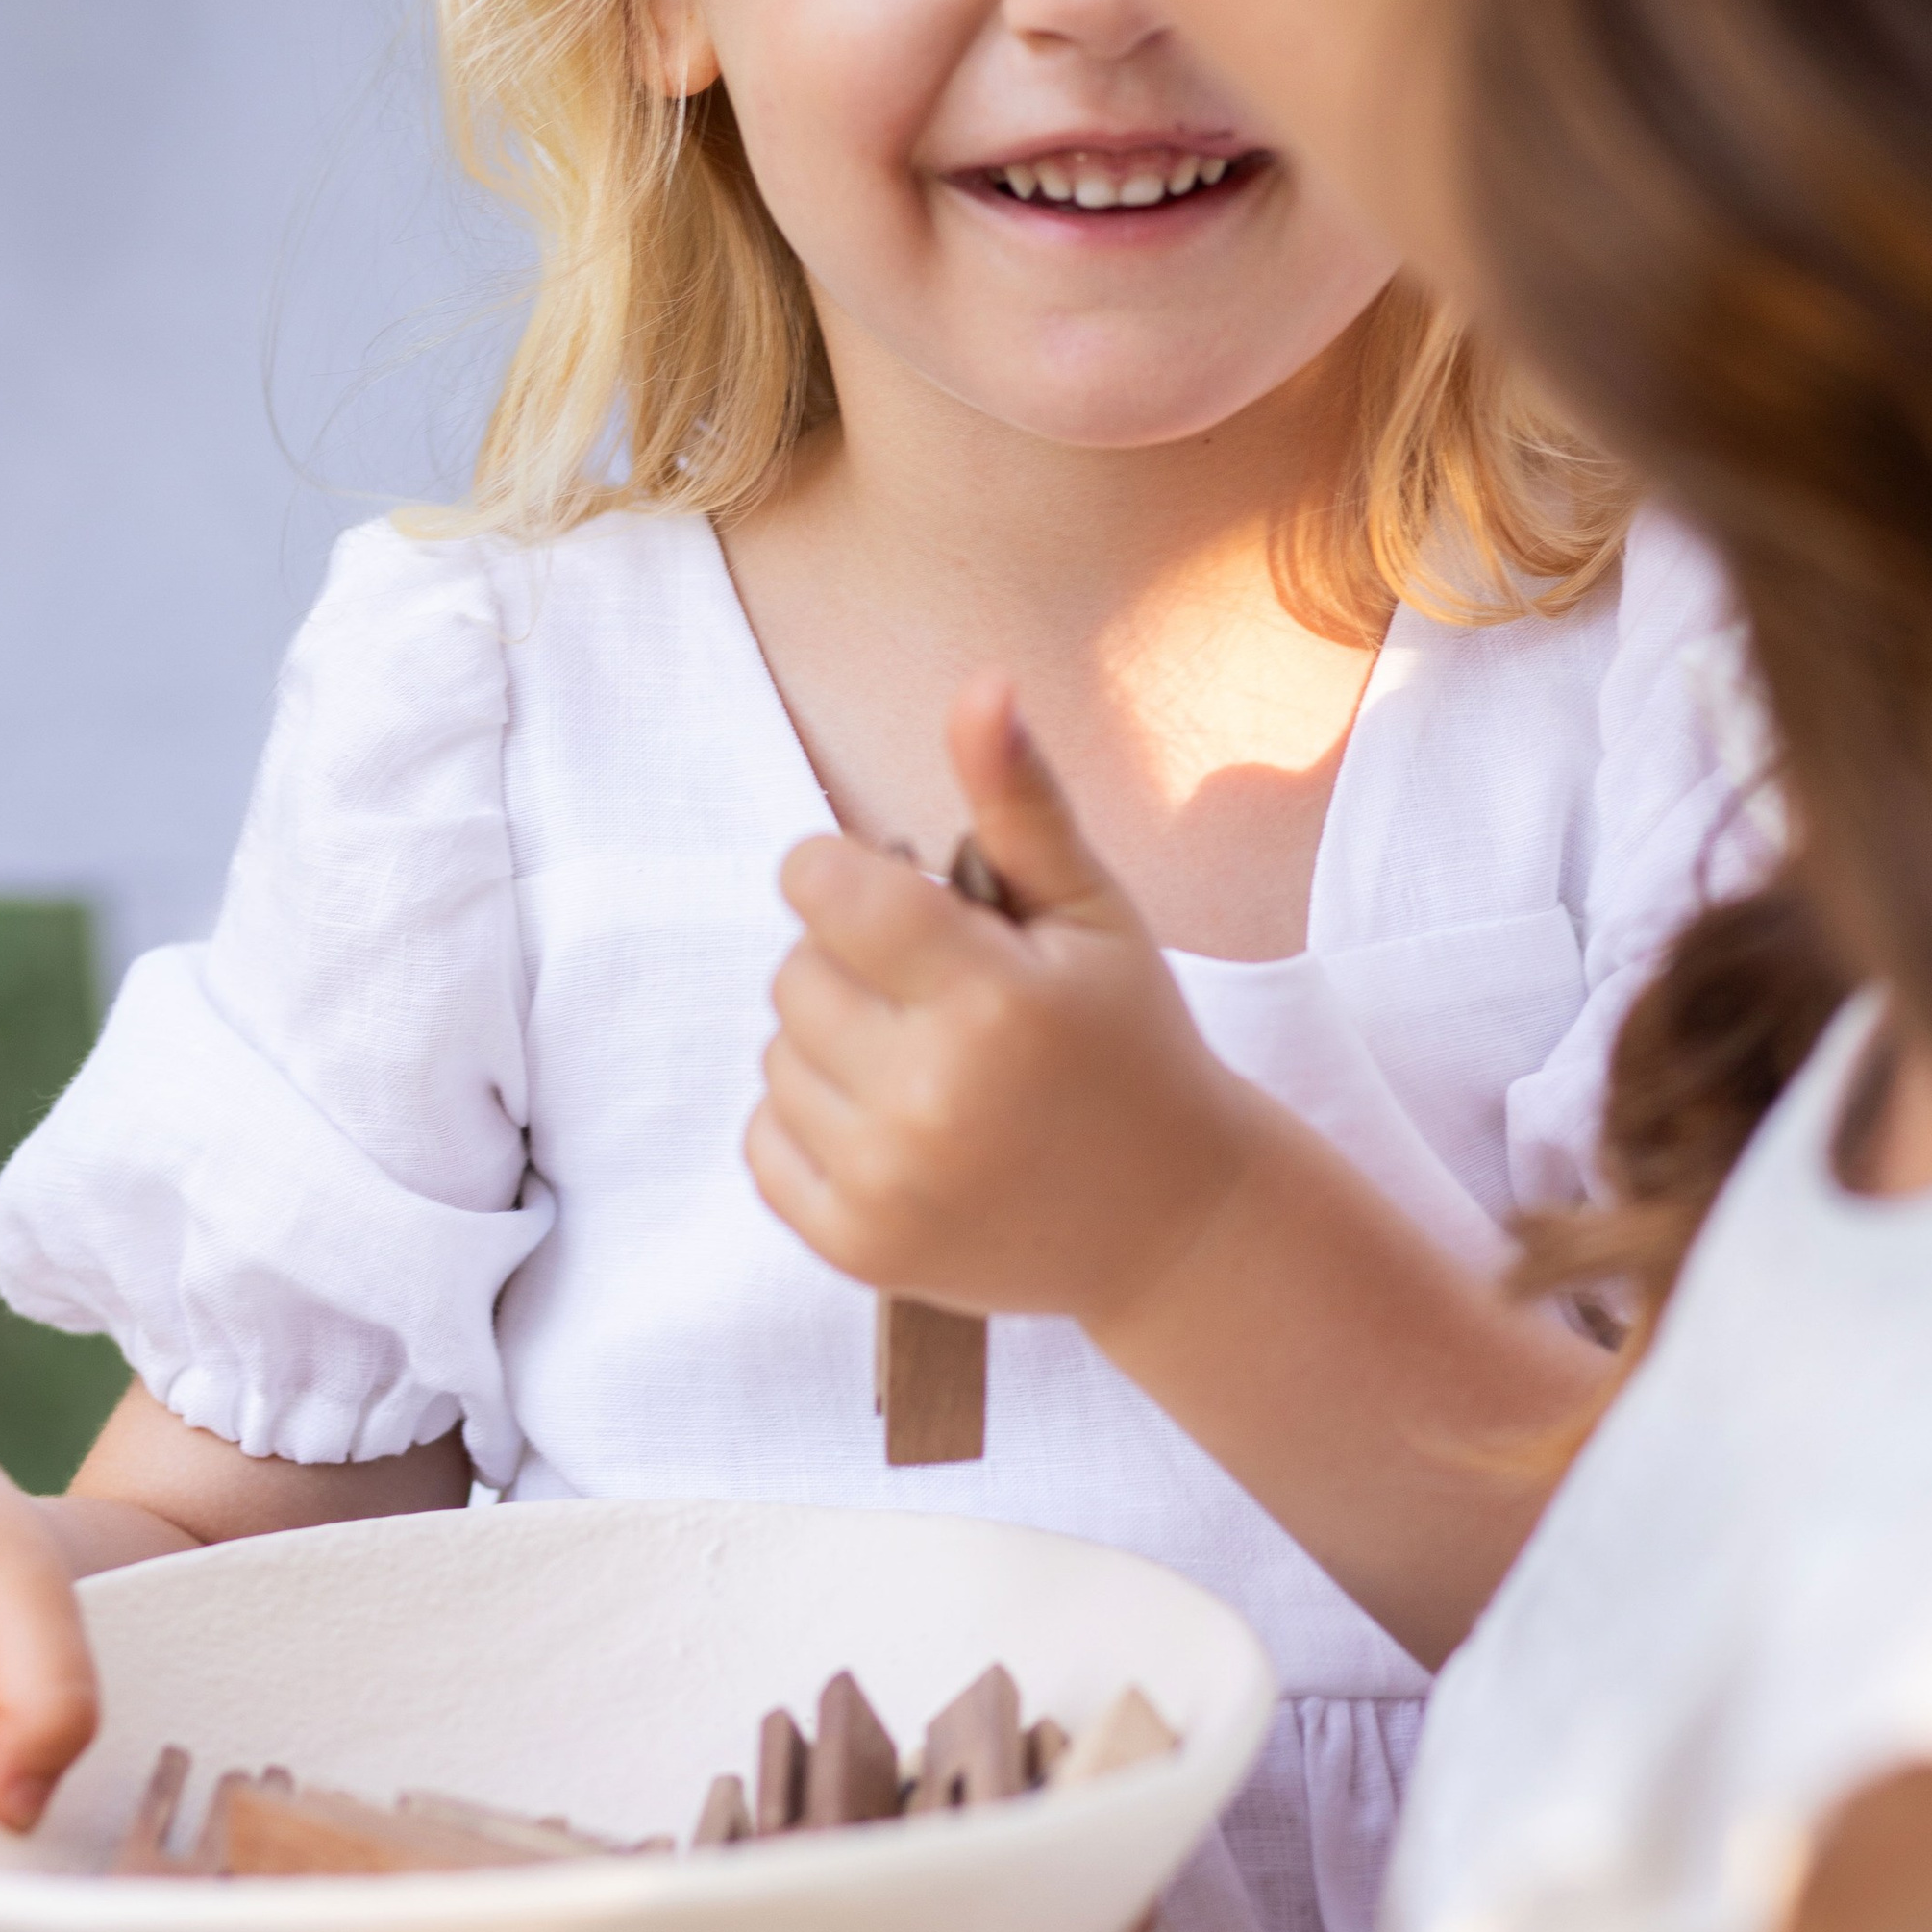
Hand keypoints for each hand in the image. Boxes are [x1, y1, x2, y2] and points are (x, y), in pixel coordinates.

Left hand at [748, 672, 1259, 1335]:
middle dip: (848, 960)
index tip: (885, 892)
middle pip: (794, 970)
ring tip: (924, 1059)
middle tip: (933, 989)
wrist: (1170, 1223)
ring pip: (776, 1053)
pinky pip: (761, 1140)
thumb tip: (980, 685)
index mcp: (992, 999)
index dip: (842, 874)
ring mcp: (888, 1182)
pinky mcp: (856, 1247)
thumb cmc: (1132, 1045)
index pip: (824, 888)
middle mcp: (930, 1096)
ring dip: (831, 1042)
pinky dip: (809, 1120)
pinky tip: (894, 1122)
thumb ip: (1020, 801)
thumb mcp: (1095, 912)